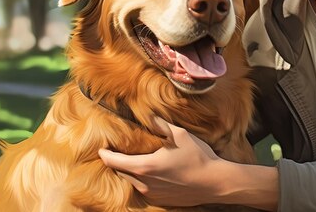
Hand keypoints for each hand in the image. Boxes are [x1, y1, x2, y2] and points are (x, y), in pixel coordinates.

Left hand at [98, 117, 221, 206]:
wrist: (213, 182)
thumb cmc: (197, 157)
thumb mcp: (180, 135)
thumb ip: (160, 125)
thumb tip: (148, 115)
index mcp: (145, 166)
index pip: (113, 161)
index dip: (105, 154)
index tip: (102, 148)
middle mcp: (143, 183)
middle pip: (120, 172)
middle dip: (117, 161)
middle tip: (120, 150)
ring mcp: (151, 193)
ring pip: (132, 181)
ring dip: (131, 170)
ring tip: (137, 159)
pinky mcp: (159, 199)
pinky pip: (143, 188)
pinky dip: (143, 179)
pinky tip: (154, 171)